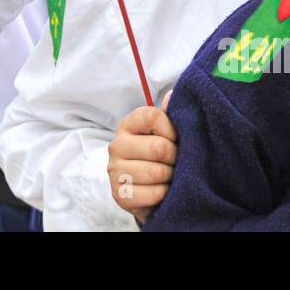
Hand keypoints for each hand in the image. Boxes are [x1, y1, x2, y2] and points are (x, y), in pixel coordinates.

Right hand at [107, 92, 176, 221]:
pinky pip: (152, 194)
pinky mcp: (119, 195)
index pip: (153, 116)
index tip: (174, 138)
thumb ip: (169, 115)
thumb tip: (172, 95)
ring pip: (156, 172)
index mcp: (128, 125)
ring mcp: (115, 171)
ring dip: (170, 178)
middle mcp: (116, 145)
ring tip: (168, 176)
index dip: (171, 129)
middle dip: (175, 158)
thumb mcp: (164, 134)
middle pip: (159, 147)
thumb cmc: (158, 157)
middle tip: (175, 162)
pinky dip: (163, 194)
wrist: (146, 190)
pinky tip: (161, 191)